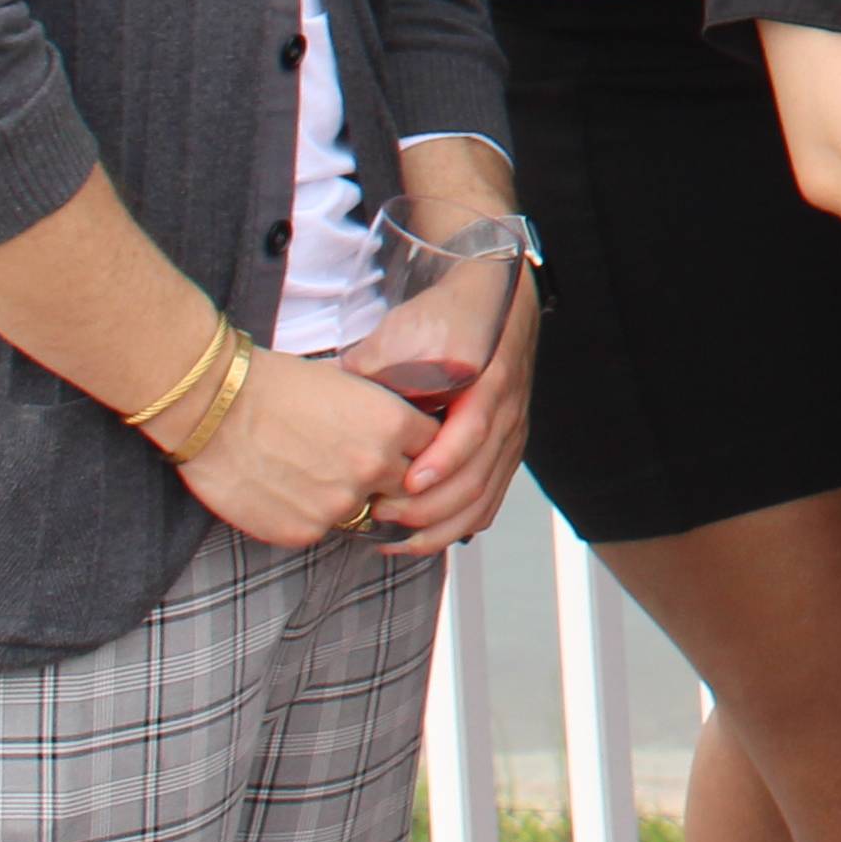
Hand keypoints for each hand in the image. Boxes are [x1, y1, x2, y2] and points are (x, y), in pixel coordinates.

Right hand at [173, 346, 434, 551]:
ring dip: (346, 498)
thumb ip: (383, 418)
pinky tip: (284, 487)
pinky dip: (308, 513)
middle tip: (354, 464)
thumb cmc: (275, 384)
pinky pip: (320, 528)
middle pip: (405, 487)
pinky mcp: (303, 530)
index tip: (403, 449)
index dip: (417, 449)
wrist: (213, 406)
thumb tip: (403, 436)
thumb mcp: (348, 386)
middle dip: (388, 479)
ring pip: (362, 510)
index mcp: (393, 425)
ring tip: (310, 472)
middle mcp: (374, 468)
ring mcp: (339, 504)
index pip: (433, 449)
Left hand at [381, 298, 539, 553]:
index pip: (472, 434)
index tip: (406, 482)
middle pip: (476, 479)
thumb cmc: (450, 316)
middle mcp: (505, 416)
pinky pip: (490, 503)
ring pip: (484, 500)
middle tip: (381, 512)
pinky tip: (421, 537)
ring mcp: (510, 438)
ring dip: (439, 527)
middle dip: (428, 507)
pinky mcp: (504, 453)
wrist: (494, 303)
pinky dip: (456, 527)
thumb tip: (330, 390)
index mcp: (488, 382)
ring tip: (395, 538)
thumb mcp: (408, 328)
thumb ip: (374, 363)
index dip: (440, 464)